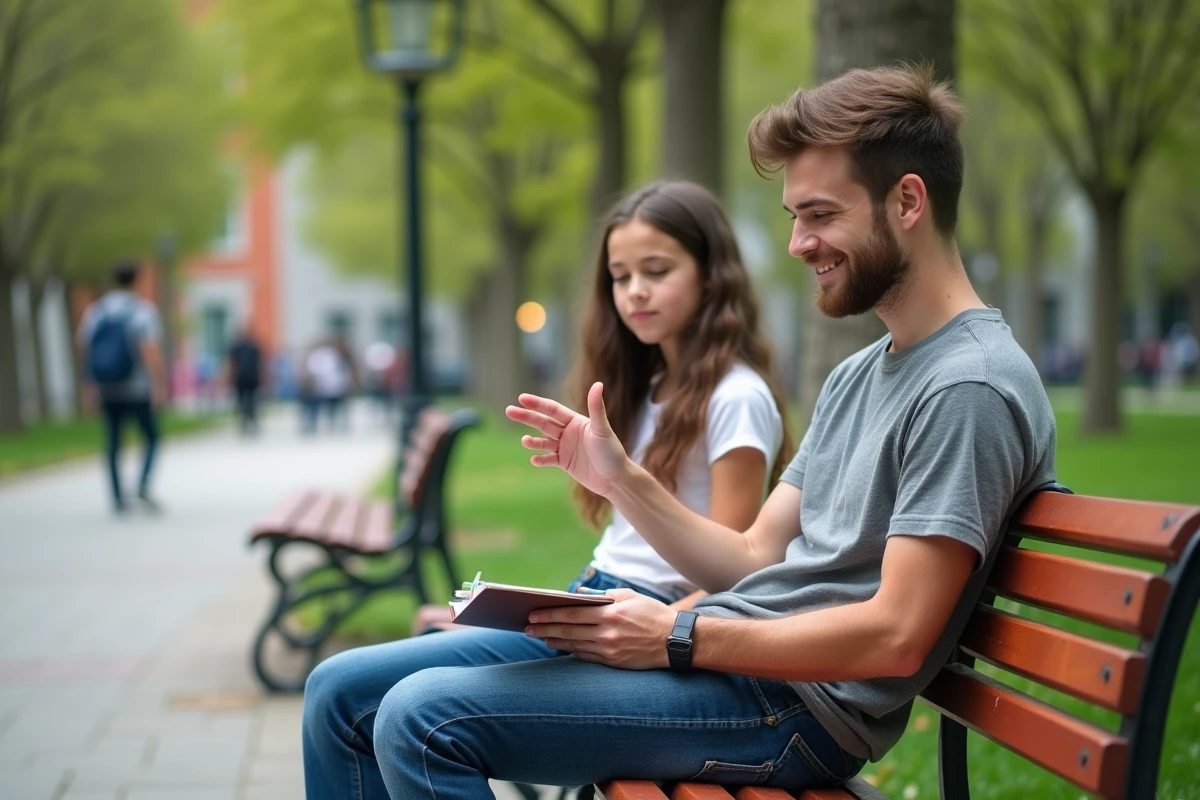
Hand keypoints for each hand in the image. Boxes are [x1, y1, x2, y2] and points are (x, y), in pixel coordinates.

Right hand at [505, 382, 629, 496]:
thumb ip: (596, 408)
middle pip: (543, 422)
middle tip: (509, 411)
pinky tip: (534, 459)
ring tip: (525, 441)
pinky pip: (548, 459)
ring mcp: (565, 447)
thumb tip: (598, 384)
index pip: (552, 410)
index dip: (537, 403)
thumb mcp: (602, 430)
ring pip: (543, 441)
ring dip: (532, 441)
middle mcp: (568, 432)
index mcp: (576, 421)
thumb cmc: (612, 452)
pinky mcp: (564, 463)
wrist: (615, 479)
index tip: (521, 398)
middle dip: (526, 417)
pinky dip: (540, 459)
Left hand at [524, 589, 675, 669]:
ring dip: (555, 642)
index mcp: (611, 613)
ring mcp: (610, 650)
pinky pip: (587, 657)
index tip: (533, 615)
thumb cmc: (652, 614)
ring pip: (575, 646)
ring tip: (541, 638)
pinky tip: (562, 648)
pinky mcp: (614, 662)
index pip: (572, 614)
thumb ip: (603, 596)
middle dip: (545, 629)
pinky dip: (572, 652)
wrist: (676, 641)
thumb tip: (577, 596)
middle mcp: (608, 633)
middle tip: (528, 628)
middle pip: (568, 632)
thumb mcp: (630, 597)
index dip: (550, 615)